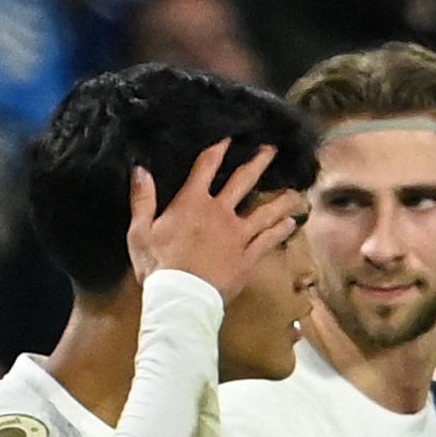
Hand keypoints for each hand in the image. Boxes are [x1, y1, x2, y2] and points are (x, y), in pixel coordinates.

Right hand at [125, 140, 303, 297]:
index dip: (218, 148)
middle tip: (272, 149)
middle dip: (258, 162)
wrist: (180, 299)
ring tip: (296, 192)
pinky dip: (281, 230)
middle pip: (244, 181)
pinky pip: (269, 239)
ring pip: (265, 211)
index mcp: (192, 203)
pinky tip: (291, 223)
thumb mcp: (139, 231)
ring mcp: (237, 235)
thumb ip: (142, 199)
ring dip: (281, 199)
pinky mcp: (247, 257)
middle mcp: (220, 213)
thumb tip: (140, 169)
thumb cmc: (157, 266)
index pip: (206, 167)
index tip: (229, 137)